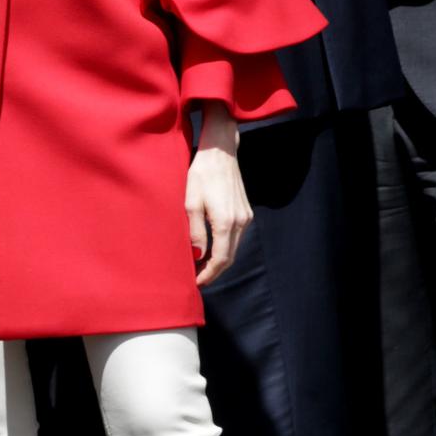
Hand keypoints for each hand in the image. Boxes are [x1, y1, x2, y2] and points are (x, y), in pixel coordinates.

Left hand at [185, 102, 250, 287]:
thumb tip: (197, 256)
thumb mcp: (190, 202)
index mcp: (225, 222)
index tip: (197, 283)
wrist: (220, 152)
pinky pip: (236, 236)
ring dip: (219, 259)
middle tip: (197, 279)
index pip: (221, 259)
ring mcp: (245, 216)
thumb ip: (195, 232)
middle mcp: (240, 222)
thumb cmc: (201, 174)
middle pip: (230, 257)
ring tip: (201, 266)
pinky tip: (211, 247)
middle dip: (214, 271)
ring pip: (234, 247)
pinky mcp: (245, 211)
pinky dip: (225, 247)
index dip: (209, 274)